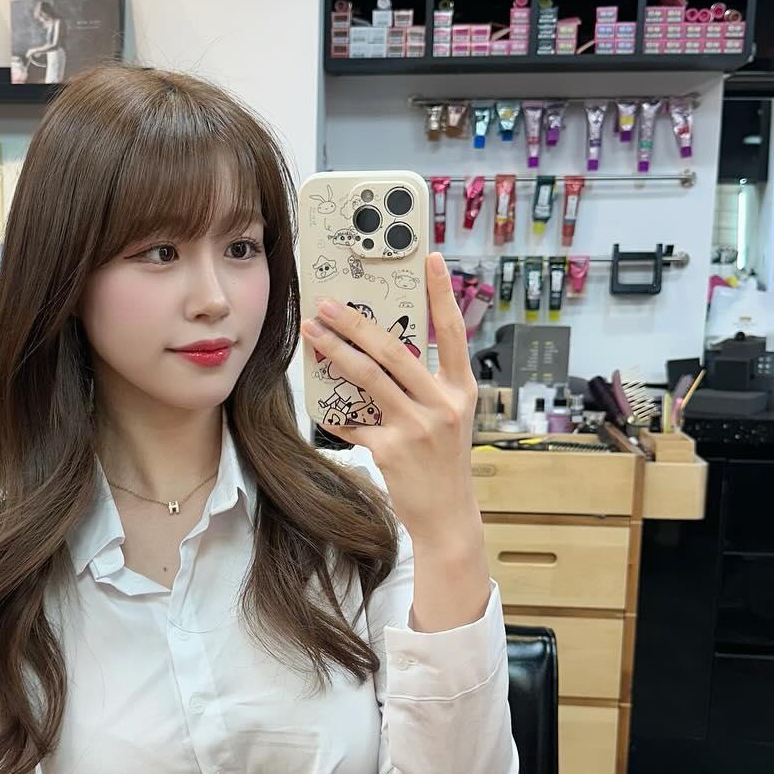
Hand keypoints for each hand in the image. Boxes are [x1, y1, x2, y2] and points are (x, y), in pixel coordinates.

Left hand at [301, 254, 478, 543]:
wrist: (447, 516)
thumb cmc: (443, 463)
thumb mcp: (447, 419)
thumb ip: (424, 387)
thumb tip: (382, 352)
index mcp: (460, 389)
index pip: (452, 331)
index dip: (443, 293)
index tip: (432, 258)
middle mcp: (442, 403)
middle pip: (394, 349)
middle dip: (356, 322)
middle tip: (328, 303)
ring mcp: (417, 427)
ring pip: (368, 377)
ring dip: (335, 351)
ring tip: (313, 333)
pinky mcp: (392, 450)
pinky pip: (353, 422)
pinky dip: (333, 412)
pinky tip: (319, 403)